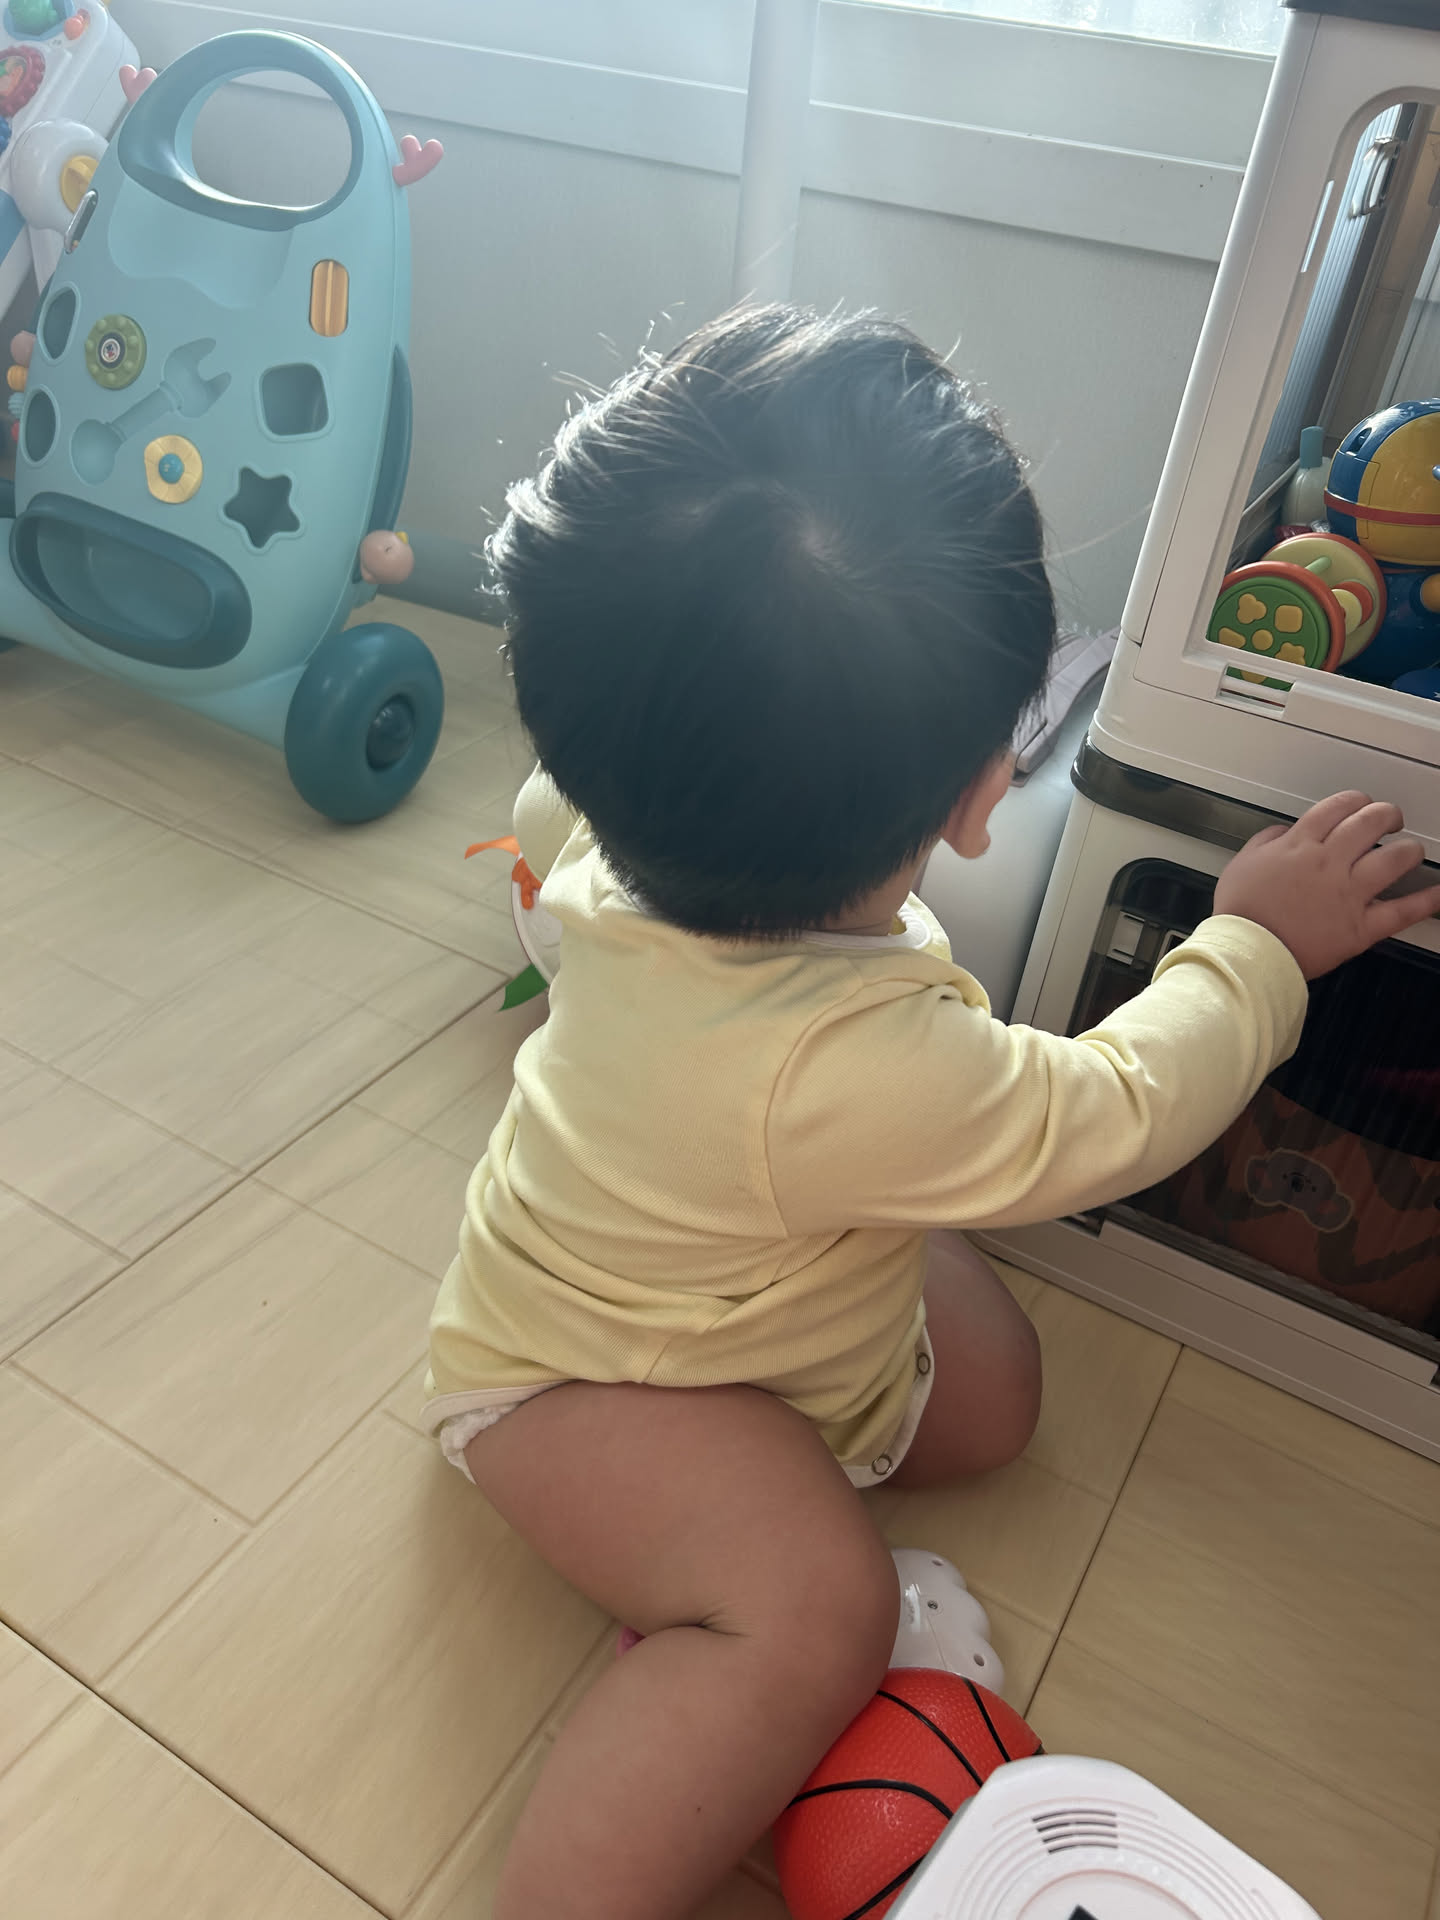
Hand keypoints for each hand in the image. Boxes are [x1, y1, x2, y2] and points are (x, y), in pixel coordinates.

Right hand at [1214, 791, 1439, 978]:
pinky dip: (1426, 901)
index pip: (1338, 807)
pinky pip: (1401, 911)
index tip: (1359, 804)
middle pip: (1370, 823)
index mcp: (1300, 845)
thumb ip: (1268, 840)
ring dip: (1409, 849)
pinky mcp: (1359, 927)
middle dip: (1386, 814)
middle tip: (1390, 819)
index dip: (1354, 800)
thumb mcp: (1242, 863)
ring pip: (1394, 859)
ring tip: (1410, 850)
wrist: (1247, 952)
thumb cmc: (1241, 913)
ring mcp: (1348, 894)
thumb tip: (1285, 832)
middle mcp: (1329, 863)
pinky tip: (1438, 893)